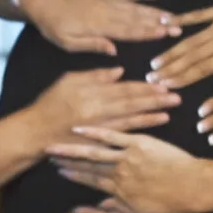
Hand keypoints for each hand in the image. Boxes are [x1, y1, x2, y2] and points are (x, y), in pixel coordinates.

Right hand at [15, 69, 178, 156]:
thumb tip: (119, 71)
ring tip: (171, 108)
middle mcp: (98, 109)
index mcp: (91, 92)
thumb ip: (94, 76)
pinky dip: (141, 126)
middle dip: (155, 98)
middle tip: (176, 95)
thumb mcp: (68, 80)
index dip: (144, 85)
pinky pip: (124, 132)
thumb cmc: (50, 103)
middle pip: (132, 102)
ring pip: (132, 117)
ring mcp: (99, 126)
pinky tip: (156, 122)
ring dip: (152, 112)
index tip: (162, 82)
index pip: (123, 87)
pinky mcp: (98, 140)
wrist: (35, 132)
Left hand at [20, 0, 176, 55]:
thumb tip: (114, 50)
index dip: (147, 32)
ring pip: (135, 5)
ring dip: (155, 10)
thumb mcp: (66, 42)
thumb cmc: (54, 25)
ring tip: (173, 16)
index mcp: (97, 25)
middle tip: (178, 27)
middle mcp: (106, 9)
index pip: (127, 31)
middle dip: (158, 23)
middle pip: (136, 17)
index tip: (164, 34)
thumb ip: (91, 45)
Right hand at [48, 126, 207, 212]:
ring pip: (95, 151)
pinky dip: (95, 132)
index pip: (92, 182)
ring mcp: (127, 157)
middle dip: (68, 160)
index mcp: (121, 192)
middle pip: (89, 166)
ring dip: (73, 148)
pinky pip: (113, 136)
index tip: (61, 170)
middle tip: (50, 153)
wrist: (195, 187)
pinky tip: (80, 128)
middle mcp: (119, 174)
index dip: (76, 176)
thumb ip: (123, 211)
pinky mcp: (138, 143)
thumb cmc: (176, 205)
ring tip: (56, 143)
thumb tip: (103, 207)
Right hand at [150, 0, 212, 91]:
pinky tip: (168, 21)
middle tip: (150, 76)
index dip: (182, 78)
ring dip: (172, 50)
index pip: (202, 69)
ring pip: (191, 39)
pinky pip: (199, 15)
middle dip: (170, 67)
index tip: (165, 85)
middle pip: (190, 56)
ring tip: (155, 61)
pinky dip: (183, 18)